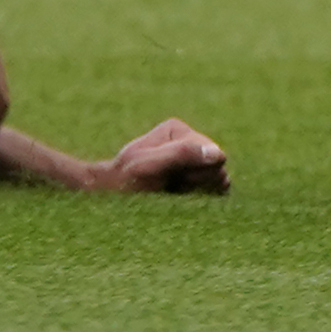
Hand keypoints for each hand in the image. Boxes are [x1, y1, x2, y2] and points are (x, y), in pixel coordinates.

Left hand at [89, 119, 231, 193]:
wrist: (111, 198)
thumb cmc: (125, 181)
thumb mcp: (147, 166)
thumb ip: (181, 155)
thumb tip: (219, 154)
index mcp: (178, 130)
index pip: (214, 155)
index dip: (196, 173)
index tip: (171, 178)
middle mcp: (189, 143)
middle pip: (218, 170)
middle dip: (197, 183)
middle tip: (169, 187)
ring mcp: (193, 163)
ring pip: (218, 183)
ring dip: (198, 194)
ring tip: (172, 193)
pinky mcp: (196, 182)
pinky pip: (214, 194)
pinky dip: (199, 201)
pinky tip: (179, 200)